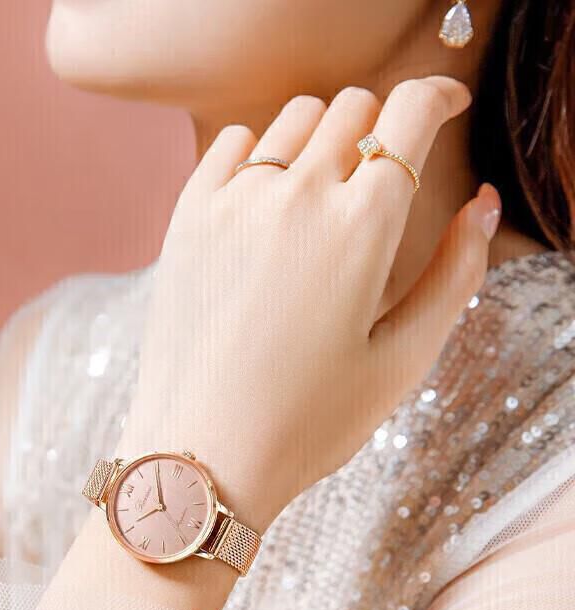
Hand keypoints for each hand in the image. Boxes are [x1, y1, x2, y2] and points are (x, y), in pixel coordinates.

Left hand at [120, 77, 500, 531]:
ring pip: (295, 118)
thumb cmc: (307, 420)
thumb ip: (455, 275)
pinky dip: (261, 152)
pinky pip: (233, 143)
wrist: (202, 451)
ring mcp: (233, 201)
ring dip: (324, 136)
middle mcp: (297, 196)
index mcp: (363, 227)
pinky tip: (267, 200)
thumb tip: (481, 206)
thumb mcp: (403, 360)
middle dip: (383, 126)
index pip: (413, 113)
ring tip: (326, 192)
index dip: (439, 99)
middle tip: (383, 174)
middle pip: (356, 107)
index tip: (444, 111)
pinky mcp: (187, 216)